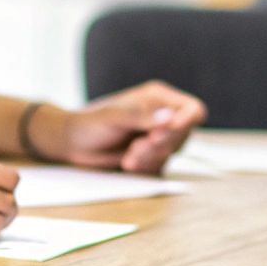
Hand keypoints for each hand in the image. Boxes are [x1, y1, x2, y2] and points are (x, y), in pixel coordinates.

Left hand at [52, 81, 205, 173]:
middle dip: (159, 145)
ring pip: (172, 154)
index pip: (192, 110)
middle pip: (184, 135)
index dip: (185, 124)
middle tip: (135, 148)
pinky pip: (161, 167)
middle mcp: (163, 116)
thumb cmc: (91, 123)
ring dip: (150, 158)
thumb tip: (170, 118)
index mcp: (158, 98)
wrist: (74, 144)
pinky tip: (127, 162)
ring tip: (128, 157)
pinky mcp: (151, 156)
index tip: (160, 136)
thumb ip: (143, 117)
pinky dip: (145, 167)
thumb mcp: (114, 116)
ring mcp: (158, 137)